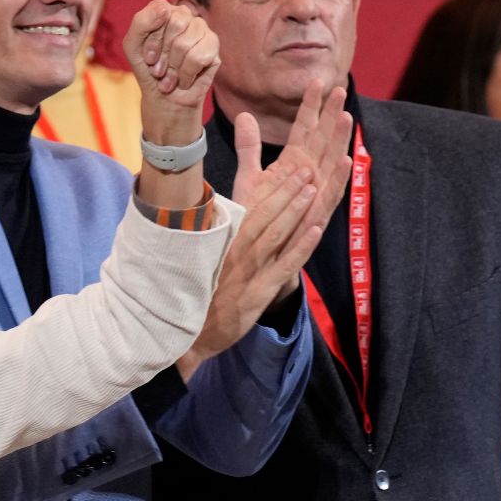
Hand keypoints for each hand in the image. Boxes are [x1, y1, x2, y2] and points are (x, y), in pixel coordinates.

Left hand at [122, 0, 219, 142]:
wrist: (162, 98)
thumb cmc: (148, 69)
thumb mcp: (132, 45)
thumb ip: (141, 21)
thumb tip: (165, 7)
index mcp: (166, 11)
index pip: (161, 9)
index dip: (153, 38)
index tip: (148, 56)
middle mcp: (186, 16)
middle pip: (176, 23)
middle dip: (164, 53)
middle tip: (160, 67)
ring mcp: (203, 30)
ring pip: (186, 42)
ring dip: (173, 66)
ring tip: (170, 75)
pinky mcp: (214, 48)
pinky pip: (199, 57)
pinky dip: (186, 73)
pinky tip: (183, 79)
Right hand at [176, 162, 323, 380]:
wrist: (183, 332)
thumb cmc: (192, 293)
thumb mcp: (198, 259)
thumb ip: (216, 235)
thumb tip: (225, 213)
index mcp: (224, 240)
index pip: (252, 207)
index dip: (274, 188)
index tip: (289, 168)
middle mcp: (238, 250)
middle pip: (268, 214)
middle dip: (289, 190)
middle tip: (307, 169)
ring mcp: (250, 270)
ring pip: (278, 233)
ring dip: (296, 209)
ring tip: (313, 188)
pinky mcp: (260, 291)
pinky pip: (286, 265)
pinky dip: (302, 246)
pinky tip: (317, 230)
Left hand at [231, 80, 352, 296]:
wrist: (258, 257)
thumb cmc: (256, 216)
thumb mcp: (249, 178)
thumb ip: (249, 148)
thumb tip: (246, 116)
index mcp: (294, 166)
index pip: (303, 130)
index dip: (310, 107)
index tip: (316, 82)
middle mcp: (309, 179)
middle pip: (322, 142)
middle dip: (331, 116)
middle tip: (340, 89)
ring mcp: (315, 198)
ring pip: (331, 165)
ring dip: (340, 142)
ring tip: (347, 117)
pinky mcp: (315, 219)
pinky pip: (330, 197)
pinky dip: (338, 182)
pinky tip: (346, 163)